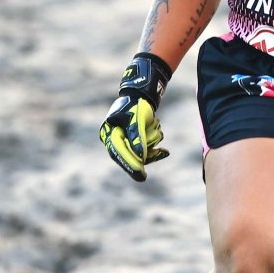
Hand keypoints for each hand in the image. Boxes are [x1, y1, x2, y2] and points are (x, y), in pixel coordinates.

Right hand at [100, 53, 171, 181]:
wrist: (141, 97)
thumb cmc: (136, 105)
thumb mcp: (137, 119)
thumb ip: (137, 137)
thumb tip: (140, 157)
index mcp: (109, 134)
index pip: (119, 153)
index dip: (131, 165)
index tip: (141, 176)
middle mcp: (115, 140)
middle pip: (131, 156)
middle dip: (146, 150)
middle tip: (162, 153)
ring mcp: (125, 142)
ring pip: (141, 153)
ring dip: (152, 140)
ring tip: (155, 124)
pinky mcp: (135, 143)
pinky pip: (146, 152)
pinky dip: (155, 148)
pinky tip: (164, 151)